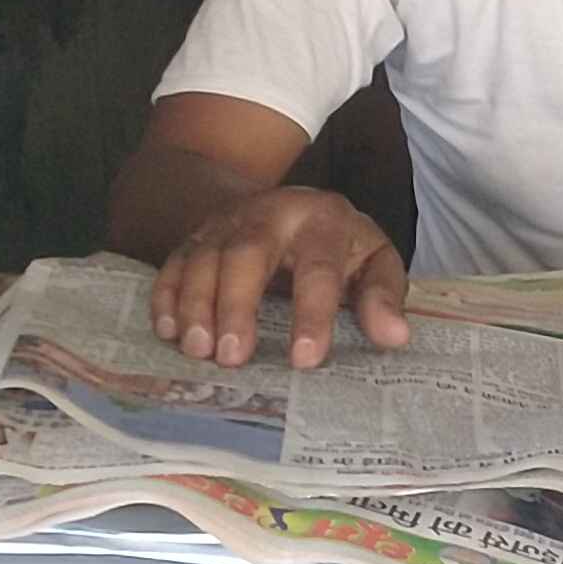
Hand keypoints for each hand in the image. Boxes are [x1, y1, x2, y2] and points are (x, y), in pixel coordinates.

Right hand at [150, 188, 409, 370]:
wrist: (288, 204)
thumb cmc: (339, 246)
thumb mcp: (374, 260)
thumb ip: (383, 296)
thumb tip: (395, 336)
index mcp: (324, 221)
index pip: (319, 267)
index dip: (312, 313)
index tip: (304, 359)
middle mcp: (272, 213)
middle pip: (248, 253)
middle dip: (237, 306)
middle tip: (232, 358)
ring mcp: (229, 222)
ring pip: (204, 256)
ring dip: (195, 304)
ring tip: (198, 351)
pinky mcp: (197, 236)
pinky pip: (174, 261)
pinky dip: (167, 296)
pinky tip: (168, 331)